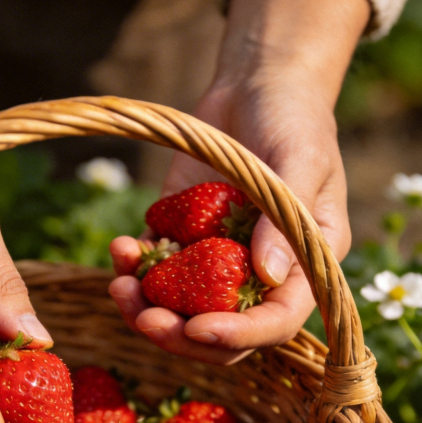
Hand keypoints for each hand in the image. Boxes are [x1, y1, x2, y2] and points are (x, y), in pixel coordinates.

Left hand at [109, 0, 369, 364]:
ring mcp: (216, 263)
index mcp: (302, 269)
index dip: (237, 336)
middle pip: (219, 334)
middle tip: (143, 318)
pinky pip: (154, 271)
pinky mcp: (182, 241)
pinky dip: (134, 268)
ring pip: (179, 311)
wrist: (256, 86)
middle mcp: (257, 277)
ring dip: (144, 308)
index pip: (274, 323)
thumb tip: (268, 276)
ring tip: (119, 284)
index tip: (196, 327)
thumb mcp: (300, 160)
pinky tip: (121, 248)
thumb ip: (285, 220)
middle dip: (178, 334)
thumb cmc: (293, 119)